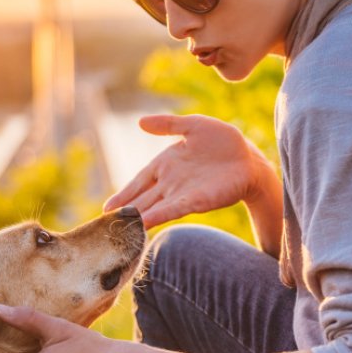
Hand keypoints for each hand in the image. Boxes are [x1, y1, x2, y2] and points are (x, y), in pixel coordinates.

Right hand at [103, 114, 273, 228]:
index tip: (107, 209)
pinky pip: (171, 209)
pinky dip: (157, 216)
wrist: (248, 159)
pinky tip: (143, 224)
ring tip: (116, 230)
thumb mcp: (193, 126)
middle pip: (141, 199)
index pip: (139, 181)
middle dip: (123, 212)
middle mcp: (170, 182)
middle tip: (102, 227)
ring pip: (152, 207)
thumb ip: (167, 124)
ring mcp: (181, 193)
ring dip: (135, 218)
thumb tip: (140, 122)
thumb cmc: (223, 142)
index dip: (123, 194)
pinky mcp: (195, 200)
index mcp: (166, 163)